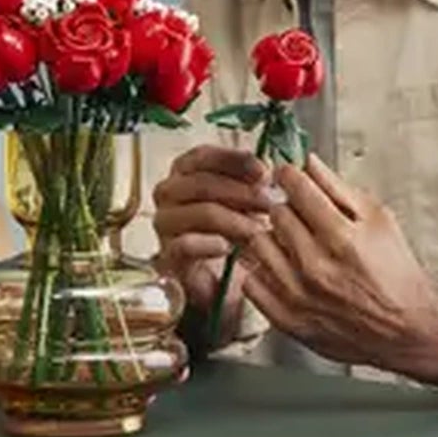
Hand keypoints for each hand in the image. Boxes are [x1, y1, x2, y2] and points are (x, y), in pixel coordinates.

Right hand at [151, 142, 284, 329]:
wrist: (228, 280)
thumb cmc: (238, 233)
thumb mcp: (250, 200)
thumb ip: (255, 180)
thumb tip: (271, 166)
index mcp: (185, 172)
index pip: (203, 156)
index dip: (234, 160)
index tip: (264, 172)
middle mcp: (169, 193)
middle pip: (202, 182)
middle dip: (241, 192)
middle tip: (269, 203)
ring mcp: (165, 224)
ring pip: (200, 212)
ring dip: (234, 220)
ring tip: (258, 231)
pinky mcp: (168, 254)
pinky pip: (185, 244)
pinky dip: (210, 244)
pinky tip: (228, 249)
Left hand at [238, 156, 437, 372]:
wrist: (405, 329)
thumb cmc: (396, 275)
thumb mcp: (379, 221)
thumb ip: (340, 189)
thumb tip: (309, 163)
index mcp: (341, 237)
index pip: (297, 189)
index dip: (290, 176)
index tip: (290, 177)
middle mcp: (316, 266)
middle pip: (276, 214)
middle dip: (287, 208)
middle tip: (301, 216)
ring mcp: (298, 295)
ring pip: (258, 244)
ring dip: (272, 239)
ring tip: (293, 245)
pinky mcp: (287, 319)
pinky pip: (252, 282)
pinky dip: (264, 272)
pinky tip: (284, 271)